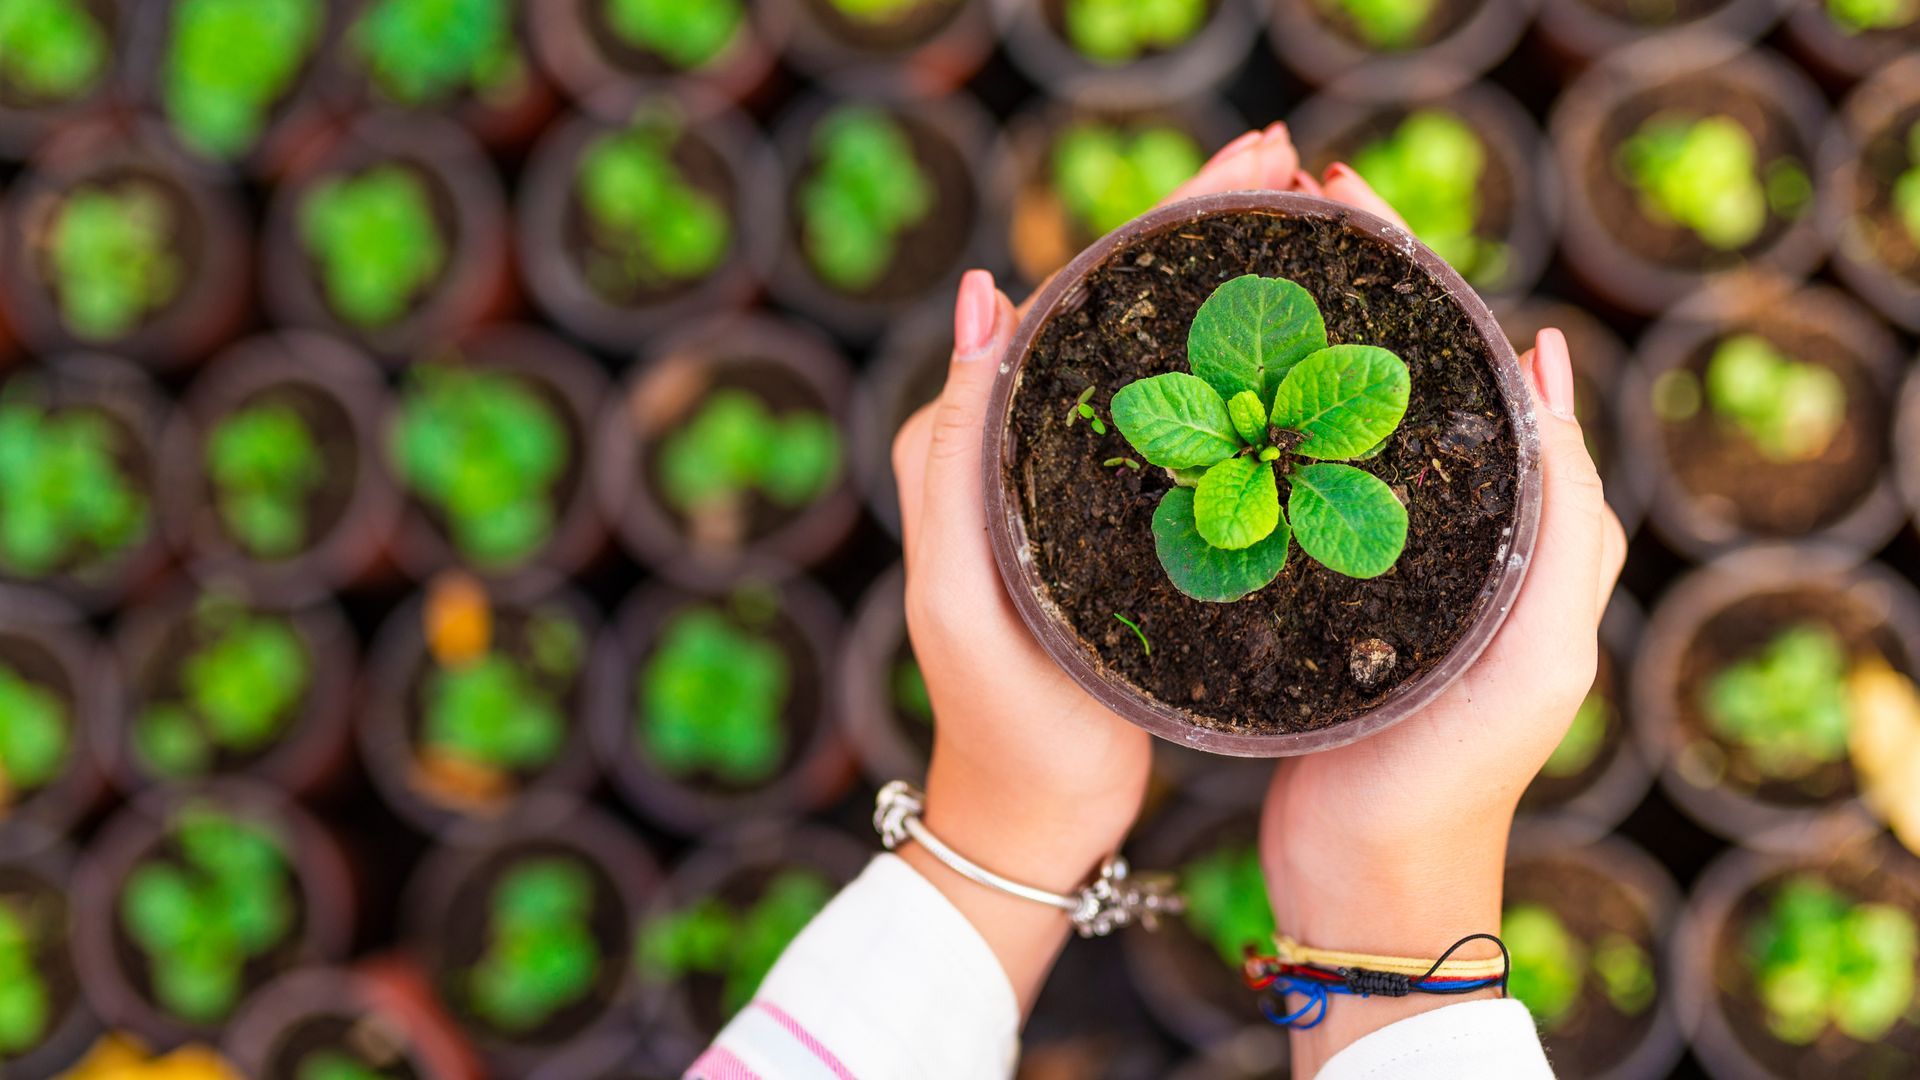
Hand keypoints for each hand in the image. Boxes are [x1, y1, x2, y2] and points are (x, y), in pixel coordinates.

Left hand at [889, 123, 1317, 1009]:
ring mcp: (1067, 477)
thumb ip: (955, 451)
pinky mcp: (1111, 516)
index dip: (1153, 228)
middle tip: (1292, 170)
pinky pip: (1170, 415)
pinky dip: (1225, 367)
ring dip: (1216, 283)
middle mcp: (1013, 443)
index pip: (1063, 299)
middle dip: (1196, 229)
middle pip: (1112, 309)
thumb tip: (983, 296)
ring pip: (1147, 354)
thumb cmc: (1001, 722)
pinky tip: (1289, 344)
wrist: (1028, 819)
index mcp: (968, 443)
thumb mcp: (962, 592)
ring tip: (1301, 222)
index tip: (1245, 172)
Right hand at [1258, 276, 1627, 1068]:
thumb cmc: (1454, 781)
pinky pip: (1293, 492)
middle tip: (1285, 219)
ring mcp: (1374, 569)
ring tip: (1242, 285)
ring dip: (1297, 352)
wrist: (1367, 888)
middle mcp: (1446, 539)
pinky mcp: (1310, 601)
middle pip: (1401, 387)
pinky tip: (1211, 399)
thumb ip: (1564, 523)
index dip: (1425, 286)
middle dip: (1353, 296)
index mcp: (1517, 537)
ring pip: (1339, 432)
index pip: (1478, 376)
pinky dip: (1259, 432)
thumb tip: (1548, 368)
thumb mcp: (1537, 652)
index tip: (1355, 214)